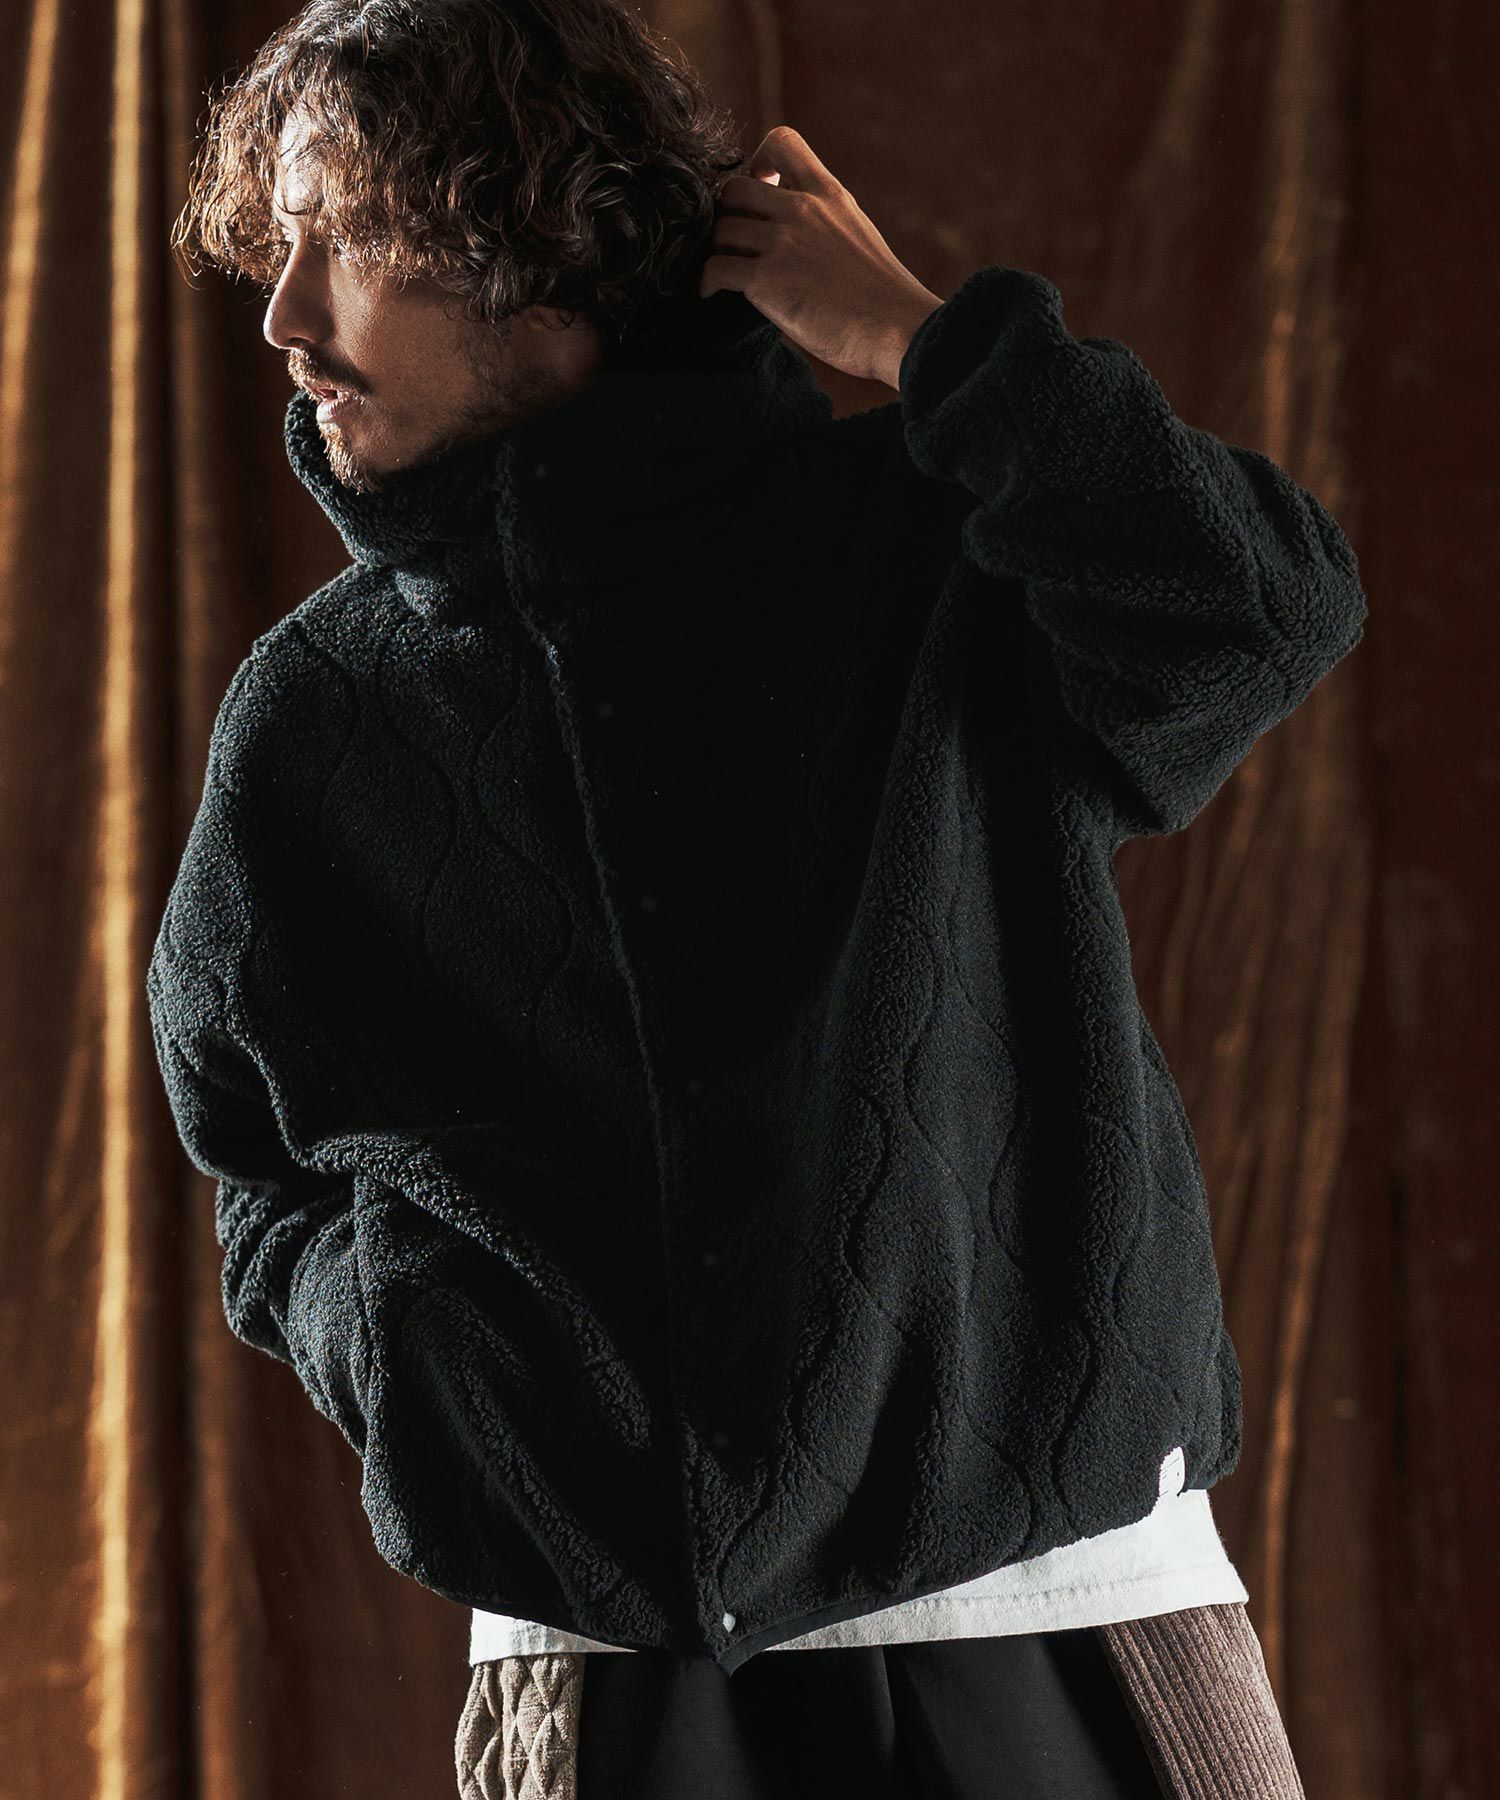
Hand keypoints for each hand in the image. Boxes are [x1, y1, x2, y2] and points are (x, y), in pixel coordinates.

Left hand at [698, 125, 942, 388]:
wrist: (897, 329)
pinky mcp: (766, 278)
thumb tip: (791, 242)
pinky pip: (715, 267)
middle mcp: (803, 209)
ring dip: (717, 252)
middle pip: (734, 188)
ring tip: (725, 275)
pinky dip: (706, 282)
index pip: (784, 141)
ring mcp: (783, 242)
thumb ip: (823, 227)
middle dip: (727, 216)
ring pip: (721, 229)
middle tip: (735, 245)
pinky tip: (713, 295)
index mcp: (829, 195)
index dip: (760, 160)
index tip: (763, 187)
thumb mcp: (857, 238)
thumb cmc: (883, 300)